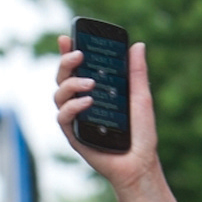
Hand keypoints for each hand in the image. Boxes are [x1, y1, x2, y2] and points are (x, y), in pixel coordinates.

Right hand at [54, 35, 159, 191]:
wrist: (140, 164)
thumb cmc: (142, 134)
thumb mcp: (141, 98)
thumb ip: (136, 73)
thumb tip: (138, 45)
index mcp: (94, 92)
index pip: (77, 68)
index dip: (67, 51)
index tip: (66, 37)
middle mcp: (81, 103)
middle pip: (62, 77)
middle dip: (66, 62)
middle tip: (79, 54)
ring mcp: (76, 119)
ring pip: (59, 95)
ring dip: (71, 84)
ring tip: (90, 83)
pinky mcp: (74, 136)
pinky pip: (64, 117)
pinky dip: (73, 107)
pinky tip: (87, 102)